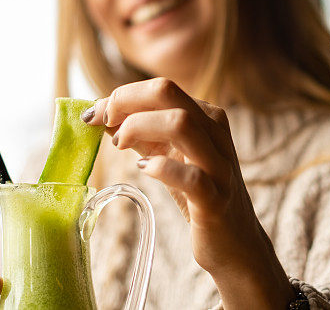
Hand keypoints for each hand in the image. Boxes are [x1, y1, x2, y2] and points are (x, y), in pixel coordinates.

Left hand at [83, 78, 294, 307]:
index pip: (160, 88)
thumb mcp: (168, 153)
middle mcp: (215, 132)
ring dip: (138, 127)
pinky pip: (191, 176)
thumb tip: (99, 112)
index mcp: (206, 116)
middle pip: (168, 91)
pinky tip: (145, 169)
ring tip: (121, 145)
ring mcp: (218, 165)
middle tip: (105, 122)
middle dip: (126, 101)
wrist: (235, 241)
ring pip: (181, 124)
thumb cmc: (196, 192)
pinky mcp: (215, 199)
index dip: (122, 96)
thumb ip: (139, 131)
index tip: (94, 114)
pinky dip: (161, 168)